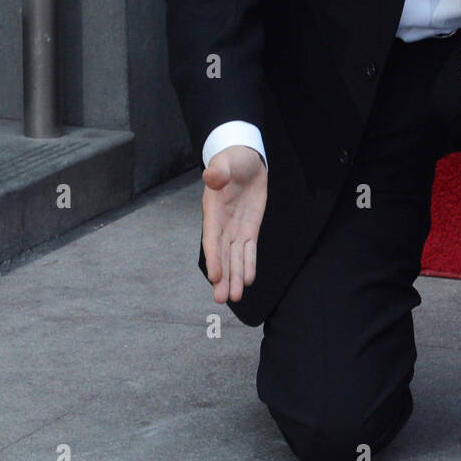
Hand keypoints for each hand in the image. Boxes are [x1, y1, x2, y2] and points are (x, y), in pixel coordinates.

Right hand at [201, 145, 267, 302]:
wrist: (246, 162)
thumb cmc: (232, 161)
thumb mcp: (226, 162)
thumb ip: (219, 172)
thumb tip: (211, 176)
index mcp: (212, 211)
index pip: (212, 239)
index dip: (213, 258)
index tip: (215, 276)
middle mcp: (222, 225)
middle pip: (222, 255)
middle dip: (223, 277)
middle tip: (222, 299)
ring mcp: (235, 228)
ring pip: (234, 257)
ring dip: (234, 277)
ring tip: (234, 298)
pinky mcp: (249, 229)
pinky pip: (249, 250)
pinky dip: (249, 264)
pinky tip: (248, 281)